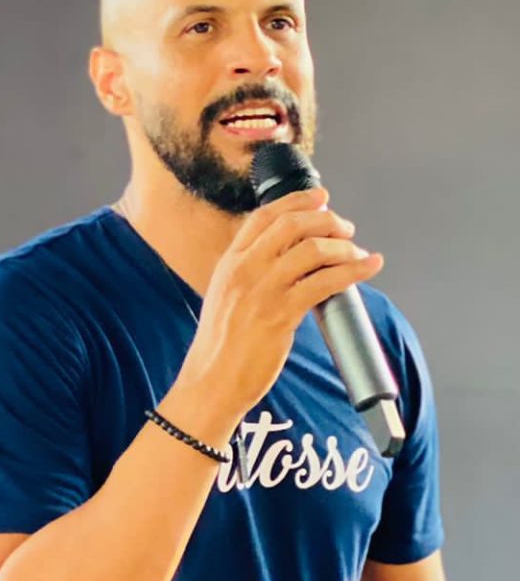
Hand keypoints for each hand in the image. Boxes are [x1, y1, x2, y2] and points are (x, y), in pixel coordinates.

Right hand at [180, 186, 383, 421]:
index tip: (321, 198)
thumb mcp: (225, 297)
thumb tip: (287, 260)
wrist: (211, 382)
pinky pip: (325, 282)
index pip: (265, 216)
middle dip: (326, 219)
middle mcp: (244, 270)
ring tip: (358, 252)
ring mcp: (262, 291)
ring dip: (343, 245)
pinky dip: (354, 270)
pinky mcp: (280, 315)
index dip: (297, 201)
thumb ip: (249, 274)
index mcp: (230, 263)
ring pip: (312, 249)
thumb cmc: (220, 347)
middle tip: (346, 228)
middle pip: (292, 224)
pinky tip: (368, 267)